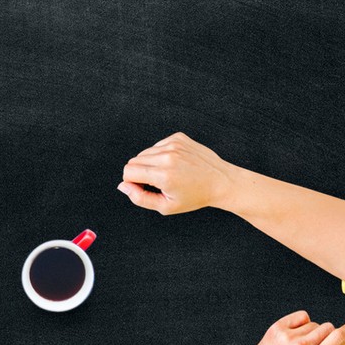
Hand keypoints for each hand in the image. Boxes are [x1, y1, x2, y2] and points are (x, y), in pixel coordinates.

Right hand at [120, 132, 238, 214]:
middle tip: (158, 183)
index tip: (145, 188)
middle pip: (134, 161)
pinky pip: (157, 145)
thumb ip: (140, 198)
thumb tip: (122, 186)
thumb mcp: (167, 206)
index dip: (132, 182)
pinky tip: (176, 164)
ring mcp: (173, 144)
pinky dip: (161, 155)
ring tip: (169, 174)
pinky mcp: (178, 137)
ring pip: (145, 152)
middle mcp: (167, 157)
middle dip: (140, 173)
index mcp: (164, 175)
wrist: (222, 182)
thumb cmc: (196, 196)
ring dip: (151, 164)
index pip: (128, 171)